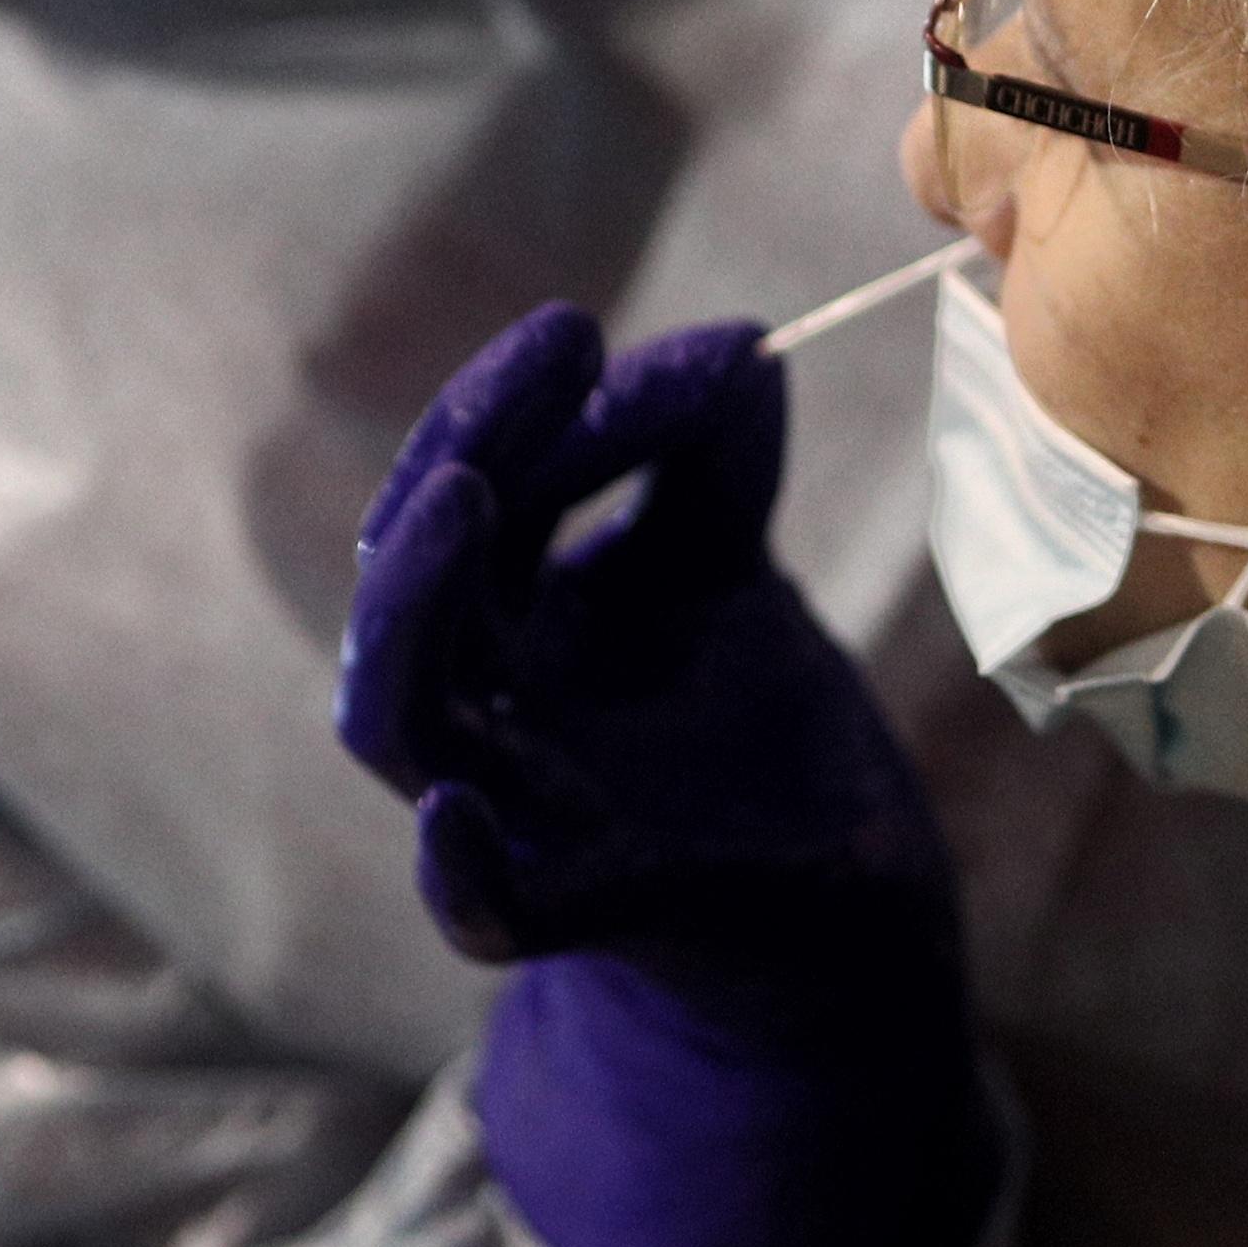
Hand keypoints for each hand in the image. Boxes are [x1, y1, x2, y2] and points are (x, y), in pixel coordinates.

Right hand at [339, 304, 991, 1246]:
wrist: (846, 906)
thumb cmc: (756, 730)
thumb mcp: (730, 571)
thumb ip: (713, 466)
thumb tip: (736, 346)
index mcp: (514, 620)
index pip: (470, 493)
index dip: (508, 407)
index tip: (579, 332)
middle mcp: (494, 708)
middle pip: (415, 582)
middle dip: (465, 452)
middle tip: (549, 358)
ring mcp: (529, 811)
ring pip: (401, 726)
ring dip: (414, 606)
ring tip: (464, 493)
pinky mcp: (598, 909)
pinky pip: (489, 914)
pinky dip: (457, 873)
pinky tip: (450, 815)